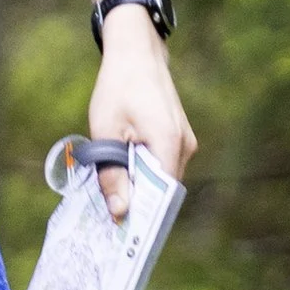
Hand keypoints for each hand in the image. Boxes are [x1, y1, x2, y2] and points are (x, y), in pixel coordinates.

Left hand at [87, 5, 195, 217]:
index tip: (126, 237)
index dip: (146, 218)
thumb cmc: (118, 86)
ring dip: (140, 188)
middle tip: (111, 224)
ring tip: (112, 200)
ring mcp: (183, 141)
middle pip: (163, 190)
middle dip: (139, 206)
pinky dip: (144, 173)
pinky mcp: (177, 137)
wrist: (136, 51)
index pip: (163, 196)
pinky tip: (121, 175)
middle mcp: (184, 146)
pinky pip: (162, 164)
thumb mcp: (105, 130)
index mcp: (169, 143)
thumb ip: (112, 172)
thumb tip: (119, 212)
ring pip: (162, 178)